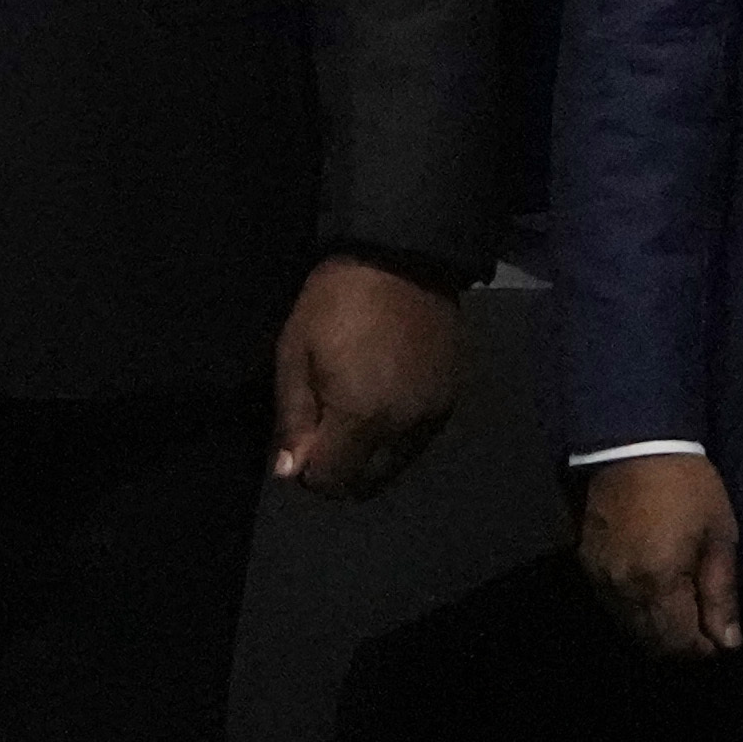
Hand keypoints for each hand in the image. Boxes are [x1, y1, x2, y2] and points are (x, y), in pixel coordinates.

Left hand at [269, 254, 461, 497]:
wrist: (401, 258)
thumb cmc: (336, 301)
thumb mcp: (295, 352)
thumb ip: (293, 417)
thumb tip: (291, 472)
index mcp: (361, 417)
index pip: (333, 480)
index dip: (310, 473)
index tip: (300, 447)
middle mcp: (404, 428)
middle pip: (368, 483)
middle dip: (341, 472)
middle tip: (322, 437)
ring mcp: (433, 416)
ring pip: (396, 465)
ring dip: (370, 456)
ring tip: (352, 414)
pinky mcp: (451, 400)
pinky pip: (419, 440)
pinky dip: (397, 436)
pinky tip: (382, 401)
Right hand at [573, 446, 740, 658]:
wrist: (634, 443)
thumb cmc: (688, 487)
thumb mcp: (719, 536)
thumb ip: (721, 594)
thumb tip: (728, 642)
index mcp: (658, 582)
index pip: (682, 643)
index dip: (706, 647)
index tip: (722, 635)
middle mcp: (622, 588)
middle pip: (652, 643)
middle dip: (681, 644)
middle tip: (705, 625)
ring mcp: (599, 577)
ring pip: (629, 628)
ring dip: (657, 630)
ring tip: (681, 610)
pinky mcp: (586, 563)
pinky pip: (612, 606)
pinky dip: (634, 612)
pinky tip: (653, 594)